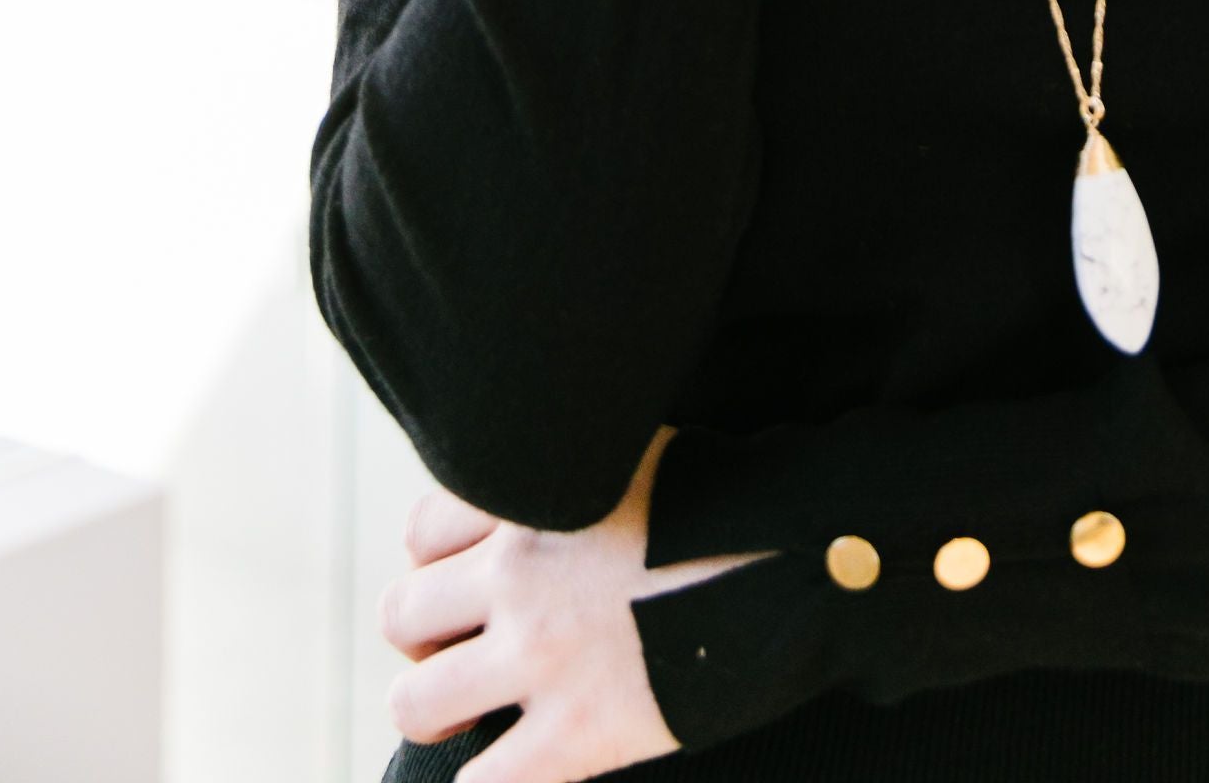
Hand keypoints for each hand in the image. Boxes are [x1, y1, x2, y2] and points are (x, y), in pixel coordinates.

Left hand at [380, 426, 767, 779]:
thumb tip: (540, 500)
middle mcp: (521, 571)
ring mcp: (544, 655)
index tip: (470, 588)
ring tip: (470, 720)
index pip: (422, 531)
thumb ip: (573, 478)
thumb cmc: (732, 503)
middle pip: (403, 614)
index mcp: (535, 498)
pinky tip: (511, 773)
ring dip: (436, 713)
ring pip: (415, 702)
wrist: (804, 556)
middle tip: (467, 657)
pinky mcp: (577, 732)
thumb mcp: (636, 456)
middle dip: (427, 642)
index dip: (440, 566)